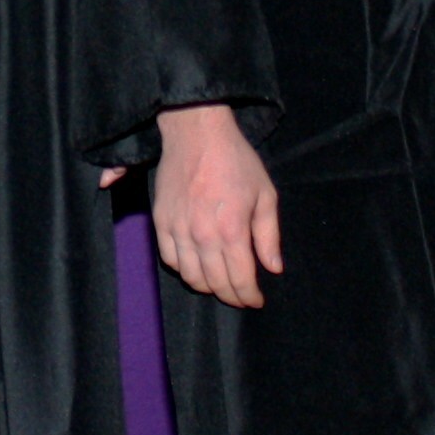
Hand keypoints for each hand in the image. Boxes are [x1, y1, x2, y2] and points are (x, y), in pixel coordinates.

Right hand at [152, 103, 281, 308]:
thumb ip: (268, 235)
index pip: (240, 279)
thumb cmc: (236, 161)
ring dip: (207, 286)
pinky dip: (183, 270)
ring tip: (220, 283)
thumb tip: (273, 268)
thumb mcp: (265, 194)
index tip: (256, 301)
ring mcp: (178, 229)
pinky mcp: (161, 221)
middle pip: (215, 283)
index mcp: (231, 229)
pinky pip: (170, 259)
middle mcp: (202, 235)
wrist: (197, 133)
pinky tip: (196, 266)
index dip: (249, 296)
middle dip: (231, 296)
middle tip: (241, 296)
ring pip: (190, 276)